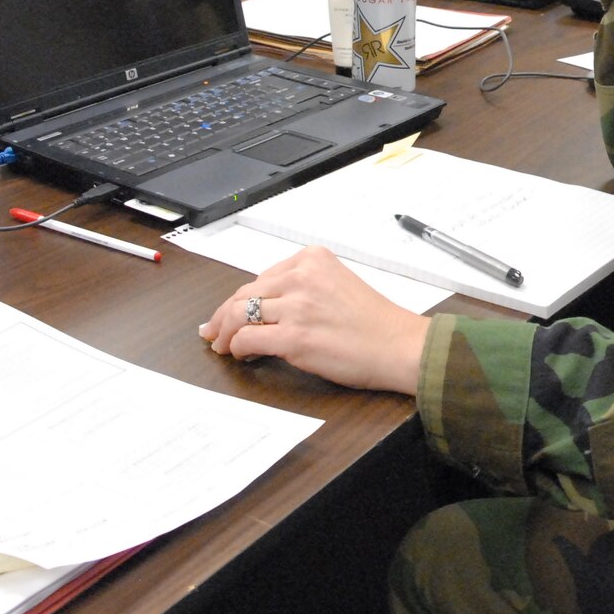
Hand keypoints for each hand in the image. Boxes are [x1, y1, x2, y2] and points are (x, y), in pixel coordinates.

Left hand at [200, 246, 431, 393]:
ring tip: (223, 346)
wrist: (399, 345)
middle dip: (223, 315)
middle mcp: (302, 277)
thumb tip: (262, 305)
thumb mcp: (338, 284)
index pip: (262, 277)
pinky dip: (237, 347)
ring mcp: (297, 306)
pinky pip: (247, 338)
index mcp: (313, 259)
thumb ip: (303, 287)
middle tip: (214, 331)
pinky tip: (241, 354)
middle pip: (244, 293)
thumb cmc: (375, 323)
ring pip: (238, 314)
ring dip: (224, 332)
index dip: (240, 298)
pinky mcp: (294, 336)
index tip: (230, 311)